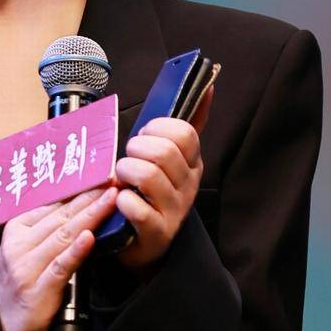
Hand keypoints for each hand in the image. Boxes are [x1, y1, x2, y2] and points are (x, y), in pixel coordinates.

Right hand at [0, 185, 118, 330]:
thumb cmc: (23, 288)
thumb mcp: (26, 253)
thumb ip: (45, 231)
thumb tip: (77, 204)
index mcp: (15, 231)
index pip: (50, 204)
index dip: (76, 189)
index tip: (99, 175)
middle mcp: (18, 245)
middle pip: (60, 216)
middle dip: (89, 196)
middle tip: (112, 180)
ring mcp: (26, 267)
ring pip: (63, 235)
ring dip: (90, 215)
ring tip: (110, 199)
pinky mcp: (38, 289)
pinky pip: (61, 265)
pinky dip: (76, 250)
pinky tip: (90, 236)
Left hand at [112, 83, 214, 273]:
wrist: (147, 244)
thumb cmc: (153, 194)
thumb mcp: (174, 159)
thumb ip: (189, 124)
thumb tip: (209, 86)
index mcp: (193, 163)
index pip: (184, 132)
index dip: (157, 128)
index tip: (145, 137)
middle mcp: (189, 187)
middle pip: (164, 151)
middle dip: (136, 149)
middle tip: (129, 159)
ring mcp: (174, 211)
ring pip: (146, 175)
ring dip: (125, 172)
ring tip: (121, 180)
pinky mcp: (156, 232)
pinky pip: (135, 207)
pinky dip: (121, 201)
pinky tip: (120, 202)